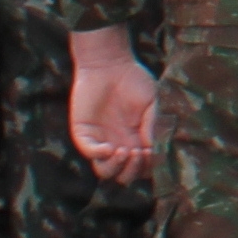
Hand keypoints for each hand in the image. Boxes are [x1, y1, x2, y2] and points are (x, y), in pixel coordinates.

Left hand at [63, 31, 157, 183]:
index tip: (152, 152)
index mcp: (135, 139)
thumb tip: (154, 151)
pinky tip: (110, 147)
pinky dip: (100, 155)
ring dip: (117, 167)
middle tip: (139, 152)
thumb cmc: (133, 79)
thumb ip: (152, 126)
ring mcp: (99, 140)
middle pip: (123, 174)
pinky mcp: (83, 133)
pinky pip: (90, 152)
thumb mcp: (150, 103)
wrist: (109, 63)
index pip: (140, 167)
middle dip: (133, 170)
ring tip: (125, 151)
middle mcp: (117, 144)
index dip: (147, 167)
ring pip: (105, 170)